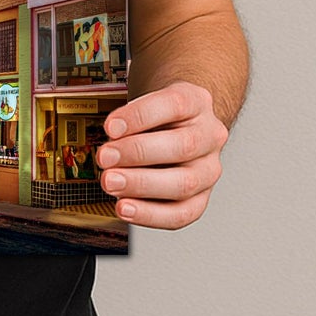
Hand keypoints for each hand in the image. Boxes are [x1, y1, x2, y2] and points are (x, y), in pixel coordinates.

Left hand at [93, 82, 227, 229]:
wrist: (180, 127)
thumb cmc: (159, 115)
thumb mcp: (147, 101)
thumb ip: (131, 118)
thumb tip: (109, 139)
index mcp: (197, 102)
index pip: (173, 105)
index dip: (139, 116)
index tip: (110, 127)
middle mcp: (209, 135)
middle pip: (182, 146)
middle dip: (137, 153)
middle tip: (105, 158)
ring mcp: (209, 169)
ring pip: (185, 183)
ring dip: (141, 185)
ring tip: (111, 183)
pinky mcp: (201, 198)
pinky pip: (181, 213)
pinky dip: (150, 214)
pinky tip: (126, 208)